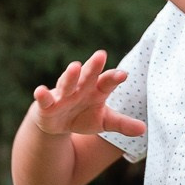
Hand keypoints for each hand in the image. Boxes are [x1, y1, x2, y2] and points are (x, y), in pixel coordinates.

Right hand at [31, 51, 145, 137]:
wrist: (58, 123)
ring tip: (75, 66)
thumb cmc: (84, 116)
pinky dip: (42, 95)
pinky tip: (40, 90)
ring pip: (67, 83)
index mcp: (97, 90)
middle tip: (101, 55)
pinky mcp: (47, 104)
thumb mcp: (104, 121)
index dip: (114, 78)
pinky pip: (45, 99)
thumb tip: (144, 129)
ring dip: (70, 75)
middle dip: (94, 66)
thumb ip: (122, 123)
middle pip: (88, 75)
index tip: (123, 74)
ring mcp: (63, 95)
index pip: (107, 82)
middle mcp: (80, 88)